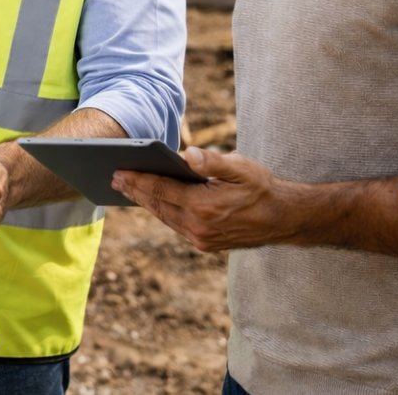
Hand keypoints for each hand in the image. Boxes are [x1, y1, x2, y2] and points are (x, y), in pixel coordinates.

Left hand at [112, 147, 301, 252]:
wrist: (283, 219)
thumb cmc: (262, 188)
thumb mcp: (242, 168)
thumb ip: (214, 161)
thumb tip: (188, 153)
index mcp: (204, 206)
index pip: (162, 190)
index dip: (138, 180)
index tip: (119, 171)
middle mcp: (199, 227)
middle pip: (158, 205)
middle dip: (135, 191)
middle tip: (114, 178)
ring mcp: (201, 239)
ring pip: (165, 217)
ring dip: (146, 203)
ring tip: (128, 188)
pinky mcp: (205, 244)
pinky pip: (176, 225)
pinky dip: (162, 212)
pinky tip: (154, 201)